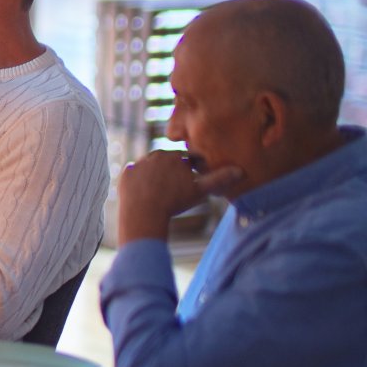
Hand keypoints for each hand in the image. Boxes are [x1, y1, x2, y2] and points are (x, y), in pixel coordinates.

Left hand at [116, 150, 243, 243]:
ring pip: (152, 167)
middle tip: (180, 183)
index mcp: (174, 155)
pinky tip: (147, 190)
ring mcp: (138, 163)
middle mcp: (155, 154)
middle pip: (169, 161)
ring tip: (164, 188)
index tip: (197, 176)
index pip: (189, 158)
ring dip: (158, 174)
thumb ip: (219, 179)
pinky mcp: (126, 173)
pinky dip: (142, 181)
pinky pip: (136, 175)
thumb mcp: (200, 191)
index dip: (195, 167)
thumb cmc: (175, 201)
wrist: (144, 212)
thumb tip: (241, 171)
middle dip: (176, 169)